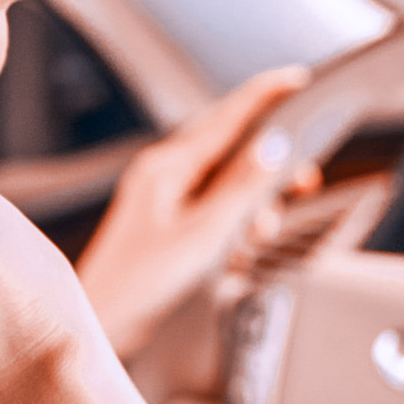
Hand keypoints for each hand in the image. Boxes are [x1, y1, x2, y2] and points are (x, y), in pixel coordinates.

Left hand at [75, 67, 309, 356]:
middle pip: (229, 150)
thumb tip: (273, 146)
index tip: (298, 79)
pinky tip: (235, 251)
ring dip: (251, 205)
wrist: (100, 325)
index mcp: (168, 166)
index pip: (226, 116)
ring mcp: (162, 198)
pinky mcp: (165, 224)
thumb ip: (242, 189)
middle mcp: (163, 174)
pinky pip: (211, 209)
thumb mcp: (204, 236)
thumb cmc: (138, 284)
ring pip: (224, 183)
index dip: (265, 95)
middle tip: (303, 181)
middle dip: (268, 167)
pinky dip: (233, 224)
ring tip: (258, 234)